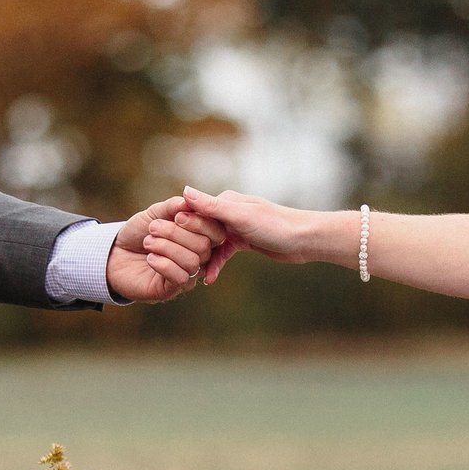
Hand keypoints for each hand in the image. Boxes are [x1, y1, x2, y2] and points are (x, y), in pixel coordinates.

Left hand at [108, 196, 227, 303]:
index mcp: (199, 236)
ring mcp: (187, 274)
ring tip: (148, 242)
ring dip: (167, 247)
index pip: (216, 232)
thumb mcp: (155, 214)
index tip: (177, 215)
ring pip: (192, 261)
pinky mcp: (173, 289)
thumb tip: (189, 200)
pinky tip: (150, 258)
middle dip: (176, 233)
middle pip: (204, 246)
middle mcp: (199, 257)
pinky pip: (181, 278)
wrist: (115, 253)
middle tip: (153, 228)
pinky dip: (163, 264)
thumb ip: (173, 206)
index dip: (200, 222)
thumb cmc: (139, 232)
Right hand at [178, 187, 327, 283]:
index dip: (180, 225)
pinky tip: (209, 279)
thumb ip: (212, 206)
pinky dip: (217, 264)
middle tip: (173, 261)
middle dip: (188, 244)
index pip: (195, 210)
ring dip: (203, 257)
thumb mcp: (240, 216)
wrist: (304, 240)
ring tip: (190, 273)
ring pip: (211, 243)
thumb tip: (184, 190)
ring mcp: (237, 227)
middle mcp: (229, 211)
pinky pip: (224, 253)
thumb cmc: (275, 225)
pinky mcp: (244, 241)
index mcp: (226, 200)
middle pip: (201, 227)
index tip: (164, 240)